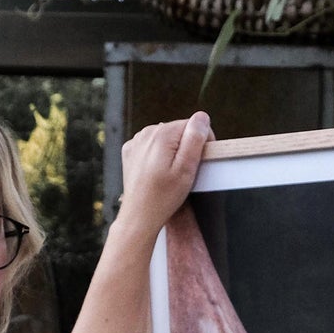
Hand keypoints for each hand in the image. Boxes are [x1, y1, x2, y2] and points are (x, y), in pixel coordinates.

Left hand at [117, 112, 212, 239]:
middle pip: (178, 130)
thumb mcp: (186, 169)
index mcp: (163, 134)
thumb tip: (202, 117)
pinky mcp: (131, 151)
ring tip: (170, 174)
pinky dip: (158, 155)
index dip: (202, 142)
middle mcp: (147, 132)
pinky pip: (152, 146)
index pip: (193, 125)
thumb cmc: (164, 196)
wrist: (139, 216)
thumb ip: (195, 140)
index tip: (200, 162)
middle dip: (186, 147)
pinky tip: (157, 172)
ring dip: (172, 151)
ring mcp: (136, 141)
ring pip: (165, 138)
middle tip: (184, 172)